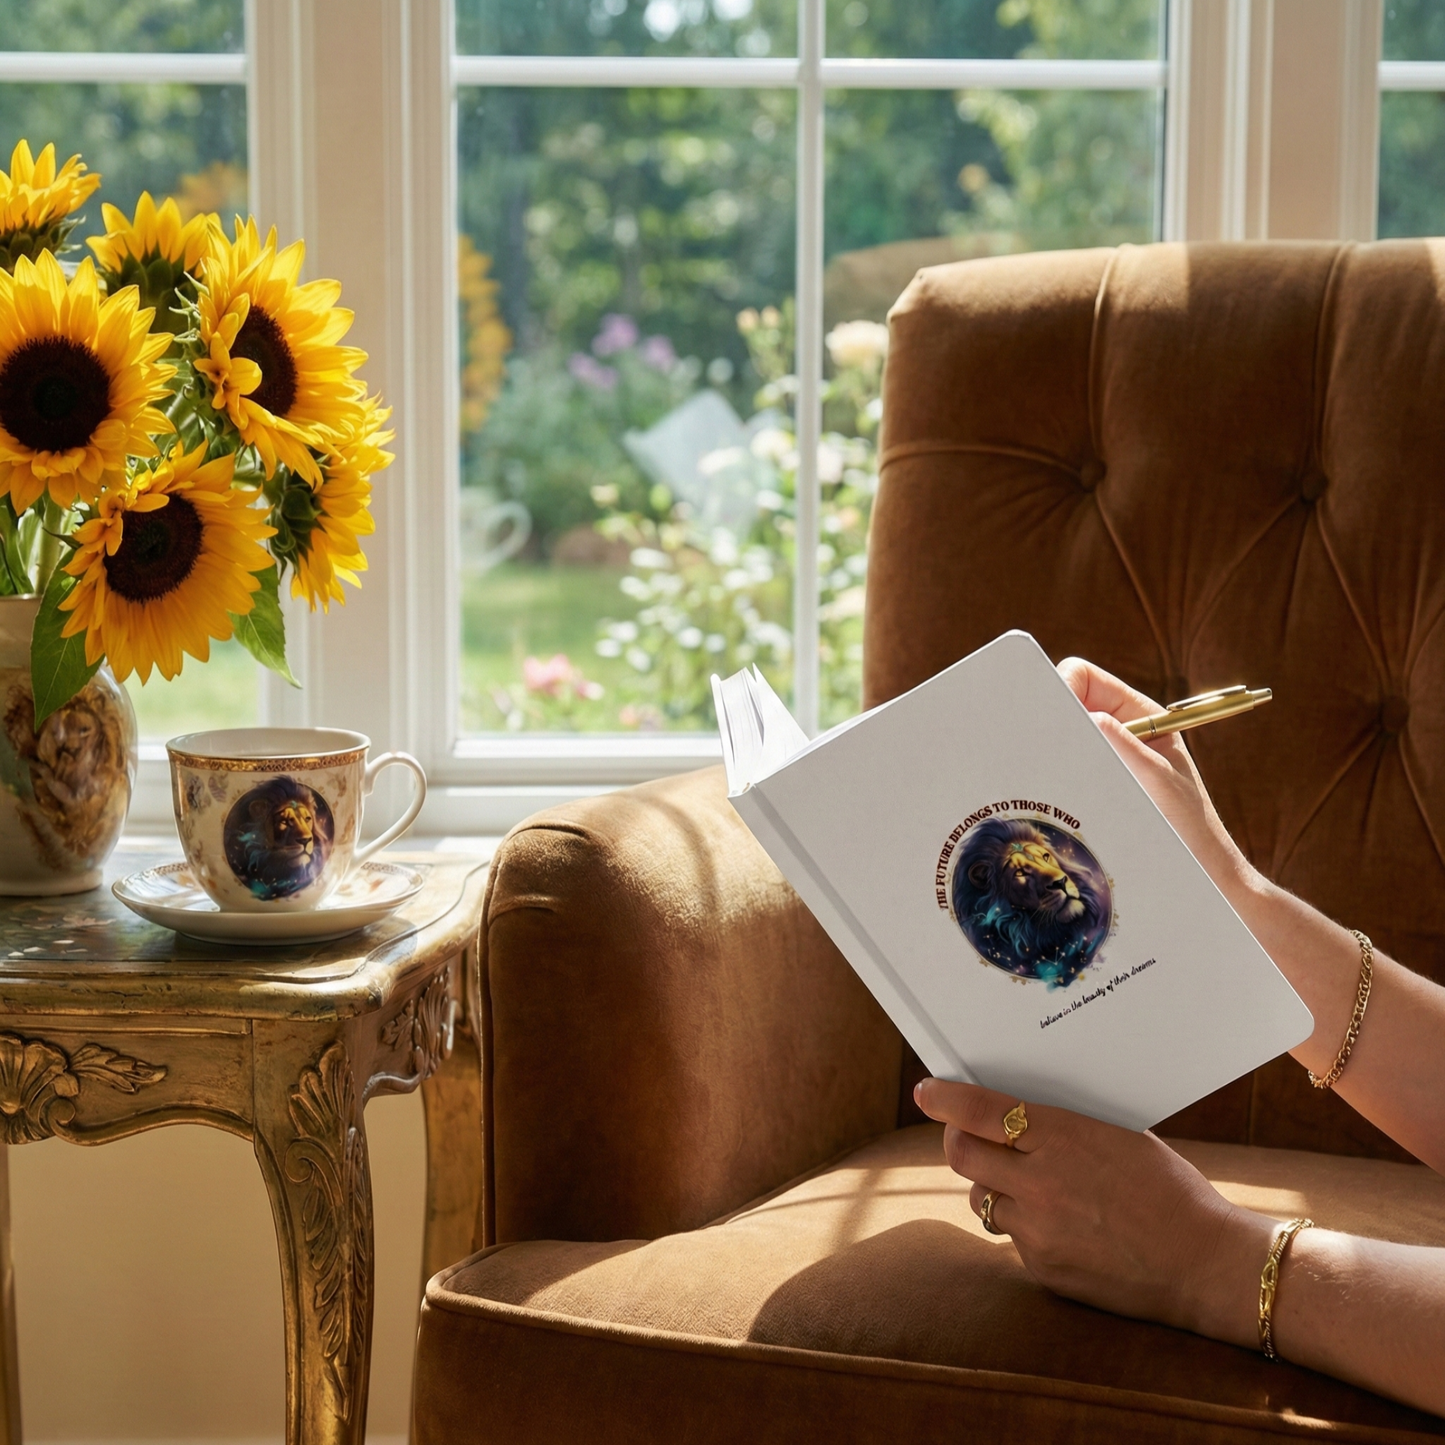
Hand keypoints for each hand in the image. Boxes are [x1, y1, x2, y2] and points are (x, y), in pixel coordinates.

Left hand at [913, 1076, 1272, 1346]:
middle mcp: (1041, 1183)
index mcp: (1064, 1138)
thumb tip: (1012, 1115)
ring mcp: (1039, 1230)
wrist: (1206, 1264)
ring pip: (983, 1198)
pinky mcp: (1043, 1269)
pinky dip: (1026, 1226)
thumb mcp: (1117, 1138)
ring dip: (993, 1186)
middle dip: (956, 1140)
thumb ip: (1061, 1128)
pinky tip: (1062, 1226)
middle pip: (962, 1154)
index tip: (926, 1091)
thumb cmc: (1170, 1190)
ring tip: (1028, 1184)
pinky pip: (1013, 1238)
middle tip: (963, 1134)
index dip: (946, 1099)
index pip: (982, 1111)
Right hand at [1057, 658, 1253, 904]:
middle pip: (1066, 703)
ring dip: (1052, 749)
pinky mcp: (1092, 783)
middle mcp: (1117, 729)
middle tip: (1039, 742)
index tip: (1048, 712)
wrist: (1200, 868)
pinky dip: (1054, 772)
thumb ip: (1124, 744)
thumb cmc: (1190, 824)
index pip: (1086, 677)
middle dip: (1050, 716)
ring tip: (1048, 768)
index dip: (1062, 684)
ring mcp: (1103, 757)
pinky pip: (1063, 768)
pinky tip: (1054, 788)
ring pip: (1060, 739)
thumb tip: (1086, 715)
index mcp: (1139, 714)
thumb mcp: (1158, 778)